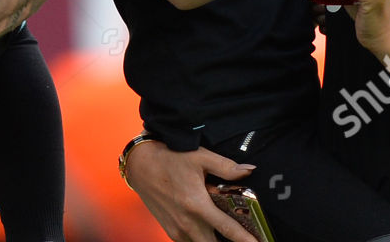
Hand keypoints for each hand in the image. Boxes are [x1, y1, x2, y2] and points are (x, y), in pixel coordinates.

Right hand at [123, 138, 258, 241]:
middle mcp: (187, 223)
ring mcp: (176, 229)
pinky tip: (209, 233)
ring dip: (214, 241)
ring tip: (225, 235)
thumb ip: (226, 167)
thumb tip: (250, 169)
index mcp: (197, 205)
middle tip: (244, 237)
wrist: (140, 164)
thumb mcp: (200, 157)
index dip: (245, 240)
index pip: (228, 229)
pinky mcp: (169, 230)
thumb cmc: (170, 158)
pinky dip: (200, 240)